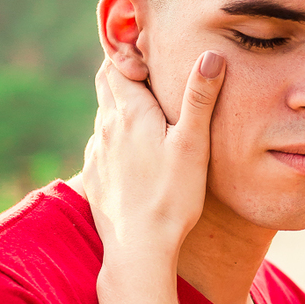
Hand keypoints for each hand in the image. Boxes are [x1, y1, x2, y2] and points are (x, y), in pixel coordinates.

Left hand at [81, 53, 225, 260]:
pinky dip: (115, 138)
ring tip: (150, 121)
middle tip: (151, 80)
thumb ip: (199, 98)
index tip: (153, 64)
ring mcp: (96, 152)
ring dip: (121, 108)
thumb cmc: (172, 196)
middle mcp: (106, 127)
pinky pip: (100, 145)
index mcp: (129, 112)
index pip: (115, 63)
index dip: (130, 55)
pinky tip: (136, 156)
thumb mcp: (193, 144)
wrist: (139, 248)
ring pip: (103, 115)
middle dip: (123, 74)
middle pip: (104, 84)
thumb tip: (211, 55)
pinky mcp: (93, 176)